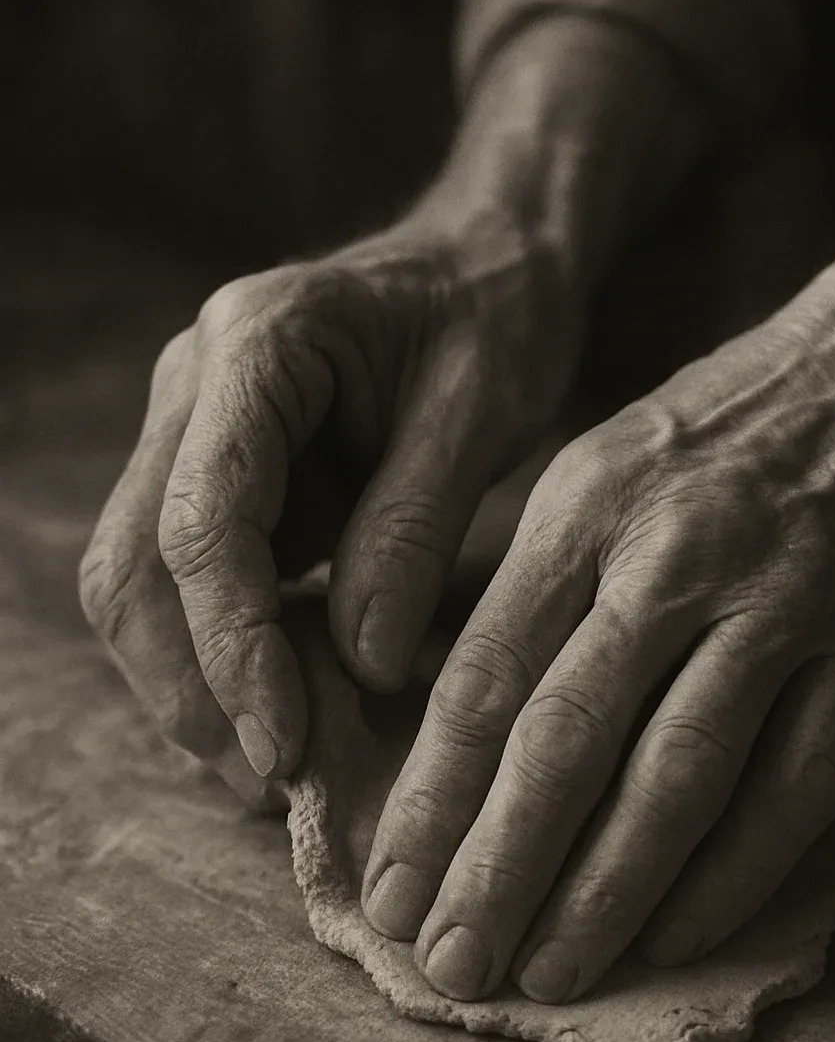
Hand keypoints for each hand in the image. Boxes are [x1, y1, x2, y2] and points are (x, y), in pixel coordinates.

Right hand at [78, 210, 578, 804]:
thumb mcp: (482, 408)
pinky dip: (225, 658)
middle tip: (275, 781)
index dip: (233, 648)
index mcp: (255, 347)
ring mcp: (192, 434)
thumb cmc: (494, 316)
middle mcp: (193, 389)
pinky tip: (287, 713)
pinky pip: (187, 586)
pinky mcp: (217, 479)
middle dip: (192, 688)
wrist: (484, 260)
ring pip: (139, 587)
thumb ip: (416, 529)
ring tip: (280, 769)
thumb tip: (361, 666)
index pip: (203, 522)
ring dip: (195, 686)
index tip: (284, 744)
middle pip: (133, 567)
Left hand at [361, 261, 834, 1000]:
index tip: (386, 891)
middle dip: (497, 868)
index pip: (484, 679)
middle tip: (446, 965)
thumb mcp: (593, 467)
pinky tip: (673, 936)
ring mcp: (780, 605)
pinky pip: (794, 787)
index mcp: (584, 508)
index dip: (429, 800)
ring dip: (604, 892)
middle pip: (566, 740)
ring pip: (677, 777)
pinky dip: (732, 875)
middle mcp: (674, 558)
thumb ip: (526, 587)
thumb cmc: (715, 432)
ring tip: (547, 973)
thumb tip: (449, 730)